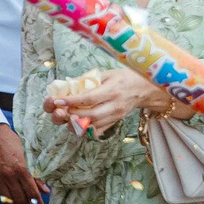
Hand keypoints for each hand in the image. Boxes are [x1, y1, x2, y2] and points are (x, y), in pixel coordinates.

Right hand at [0, 123, 46, 203]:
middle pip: (21, 200)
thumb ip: (35, 174)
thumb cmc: (10, 142)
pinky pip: (0, 194)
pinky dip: (7, 202)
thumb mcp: (26, 155)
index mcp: (21, 169)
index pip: (32, 192)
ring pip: (9, 201)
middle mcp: (9, 176)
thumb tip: (45, 190)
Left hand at [42, 67, 166, 134]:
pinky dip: (85, 129)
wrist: (146, 89)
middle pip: (90, 115)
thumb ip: (89, 79)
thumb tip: (67, 85)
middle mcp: (115, 105)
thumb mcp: (108, 73)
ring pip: (93, 125)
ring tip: (64, 116)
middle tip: (58, 110)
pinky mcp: (115, 122)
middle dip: (71, 115)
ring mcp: (116, 116)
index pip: (89, 98)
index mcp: (112, 90)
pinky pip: (98, 130)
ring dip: (75, 123)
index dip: (71, 101)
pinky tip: (76, 123)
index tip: (57, 100)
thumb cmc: (125, 77)